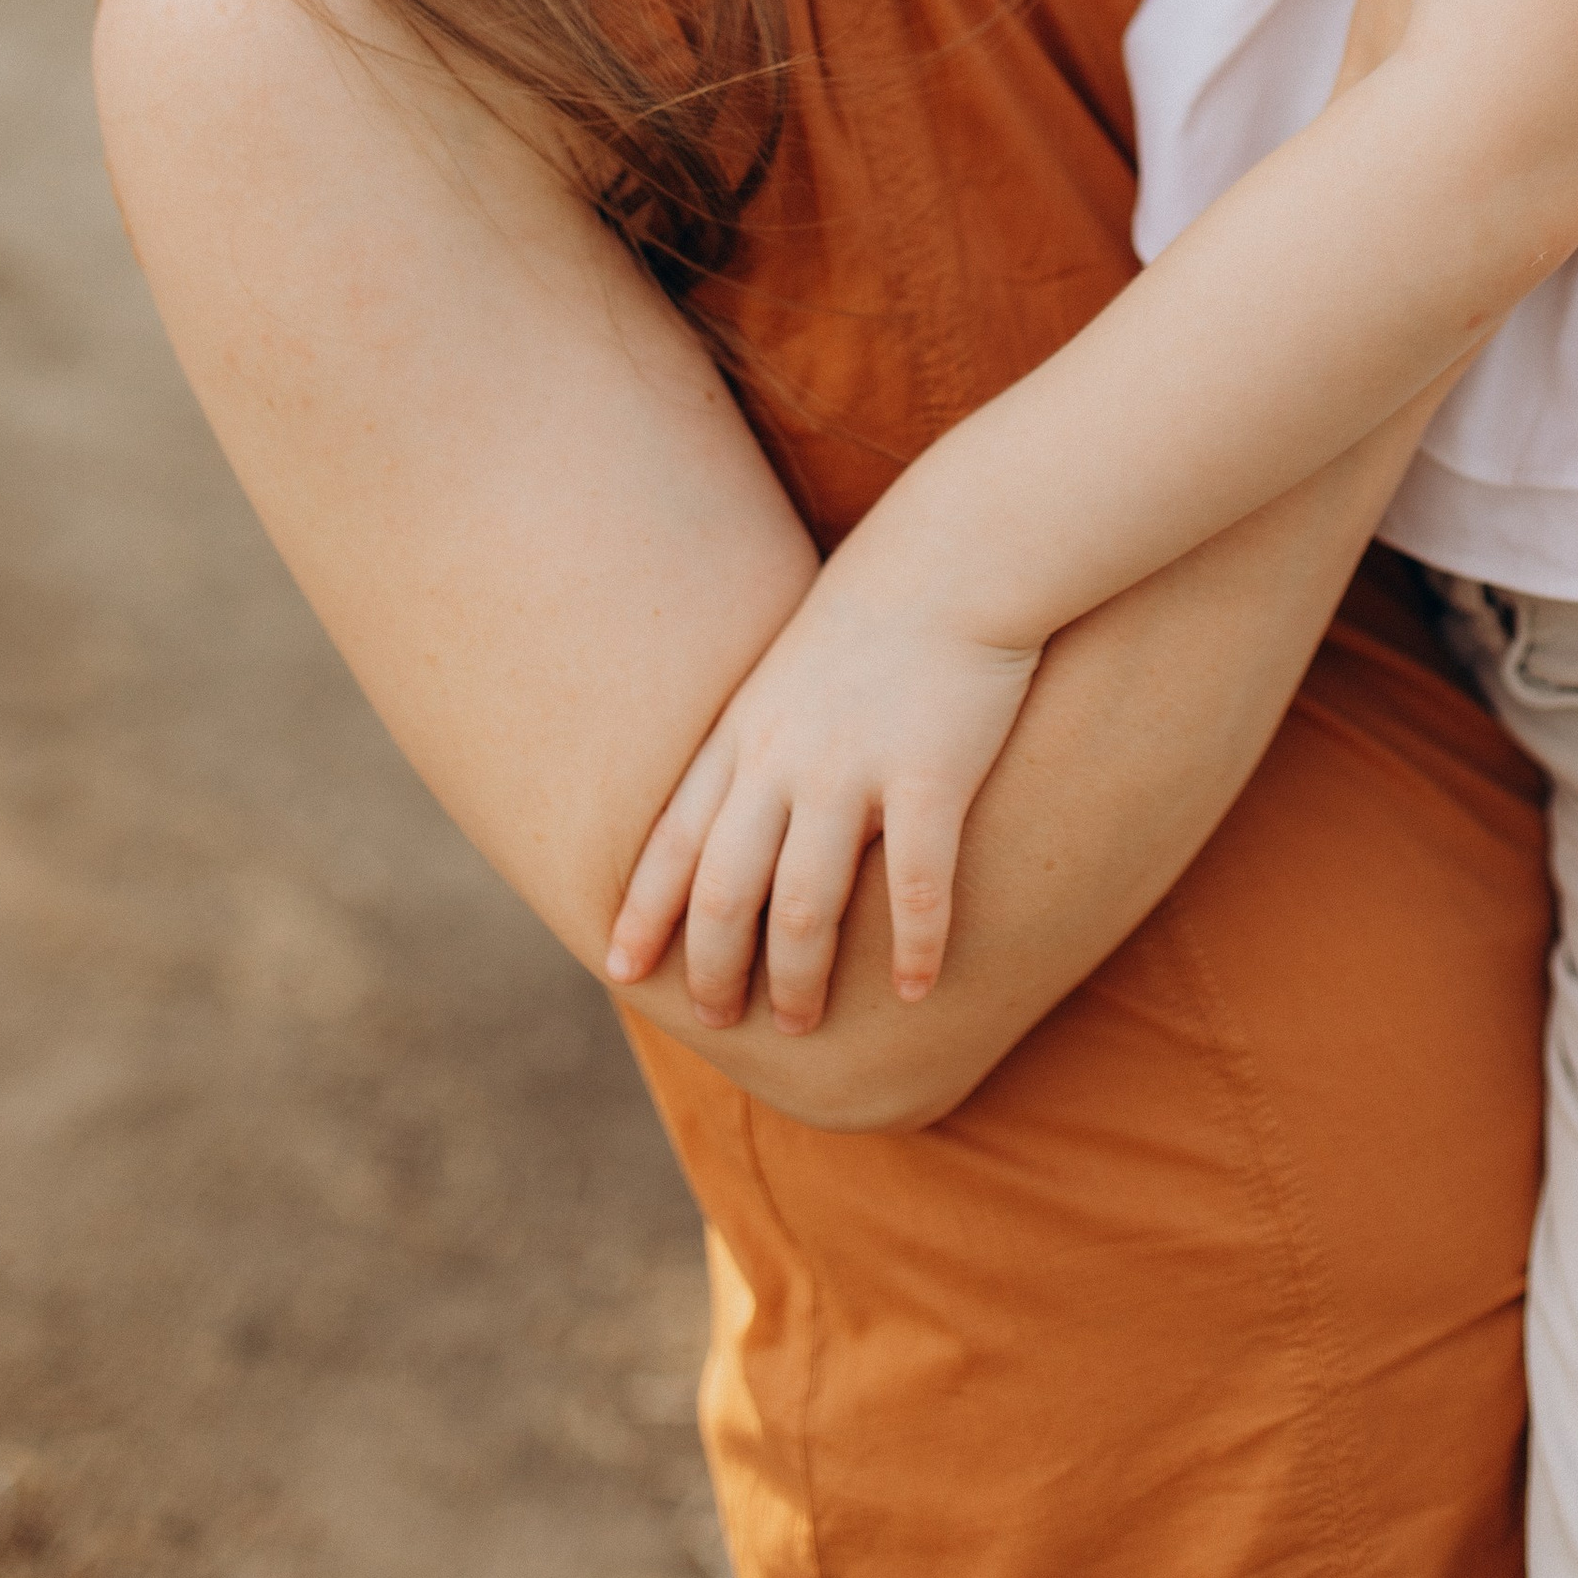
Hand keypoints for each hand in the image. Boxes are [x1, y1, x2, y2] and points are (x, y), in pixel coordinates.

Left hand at [606, 565, 1041, 1038]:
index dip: (645, 910)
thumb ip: (759, 729)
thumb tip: (741, 790)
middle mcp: (784, 758)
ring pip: (807, 904)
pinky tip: (914, 989)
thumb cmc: (879, 607)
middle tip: (721, 1021)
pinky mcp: (930, 776)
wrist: (958, 553)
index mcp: (744, 730)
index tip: (619, 967)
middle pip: (728, 889)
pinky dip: (912, 947)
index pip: (675, 839)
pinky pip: (914, 887)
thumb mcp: (789, 665)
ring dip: (801, 977)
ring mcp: (854, 769)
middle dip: (716, 967)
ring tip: (805, 1025)